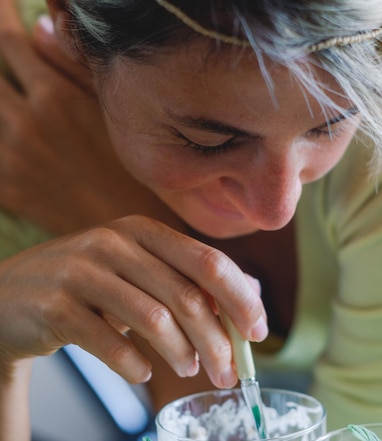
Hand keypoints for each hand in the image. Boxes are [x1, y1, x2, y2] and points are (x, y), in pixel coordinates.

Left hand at [0, 1, 164, 234]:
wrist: (129, 241)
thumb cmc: (135, 177)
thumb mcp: (116, 117)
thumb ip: (76, 67)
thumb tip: (44, 26)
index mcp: (55, 100)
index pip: (4, 37)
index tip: (1, 8)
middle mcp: (25, 126)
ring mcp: (8, 160)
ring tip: (4, 91)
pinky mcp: (4, 189)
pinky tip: (5, 125)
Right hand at [0, 215, 267, 386]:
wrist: (9, 299)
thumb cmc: (85, 290)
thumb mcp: (136, 274)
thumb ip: (187, 280)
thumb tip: (252, 296)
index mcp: (141, 232)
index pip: (208, 262)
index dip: (241, 300)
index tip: (259, 334)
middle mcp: (113, 243)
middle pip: (186, 295)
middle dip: (217, 341)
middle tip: (228, 374)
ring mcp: (81, 271)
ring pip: (153, 317)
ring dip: (180, 352)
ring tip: (188, 370)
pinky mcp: (56, 305)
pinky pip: (109, 341)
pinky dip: (133, 363)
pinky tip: (142, 372)